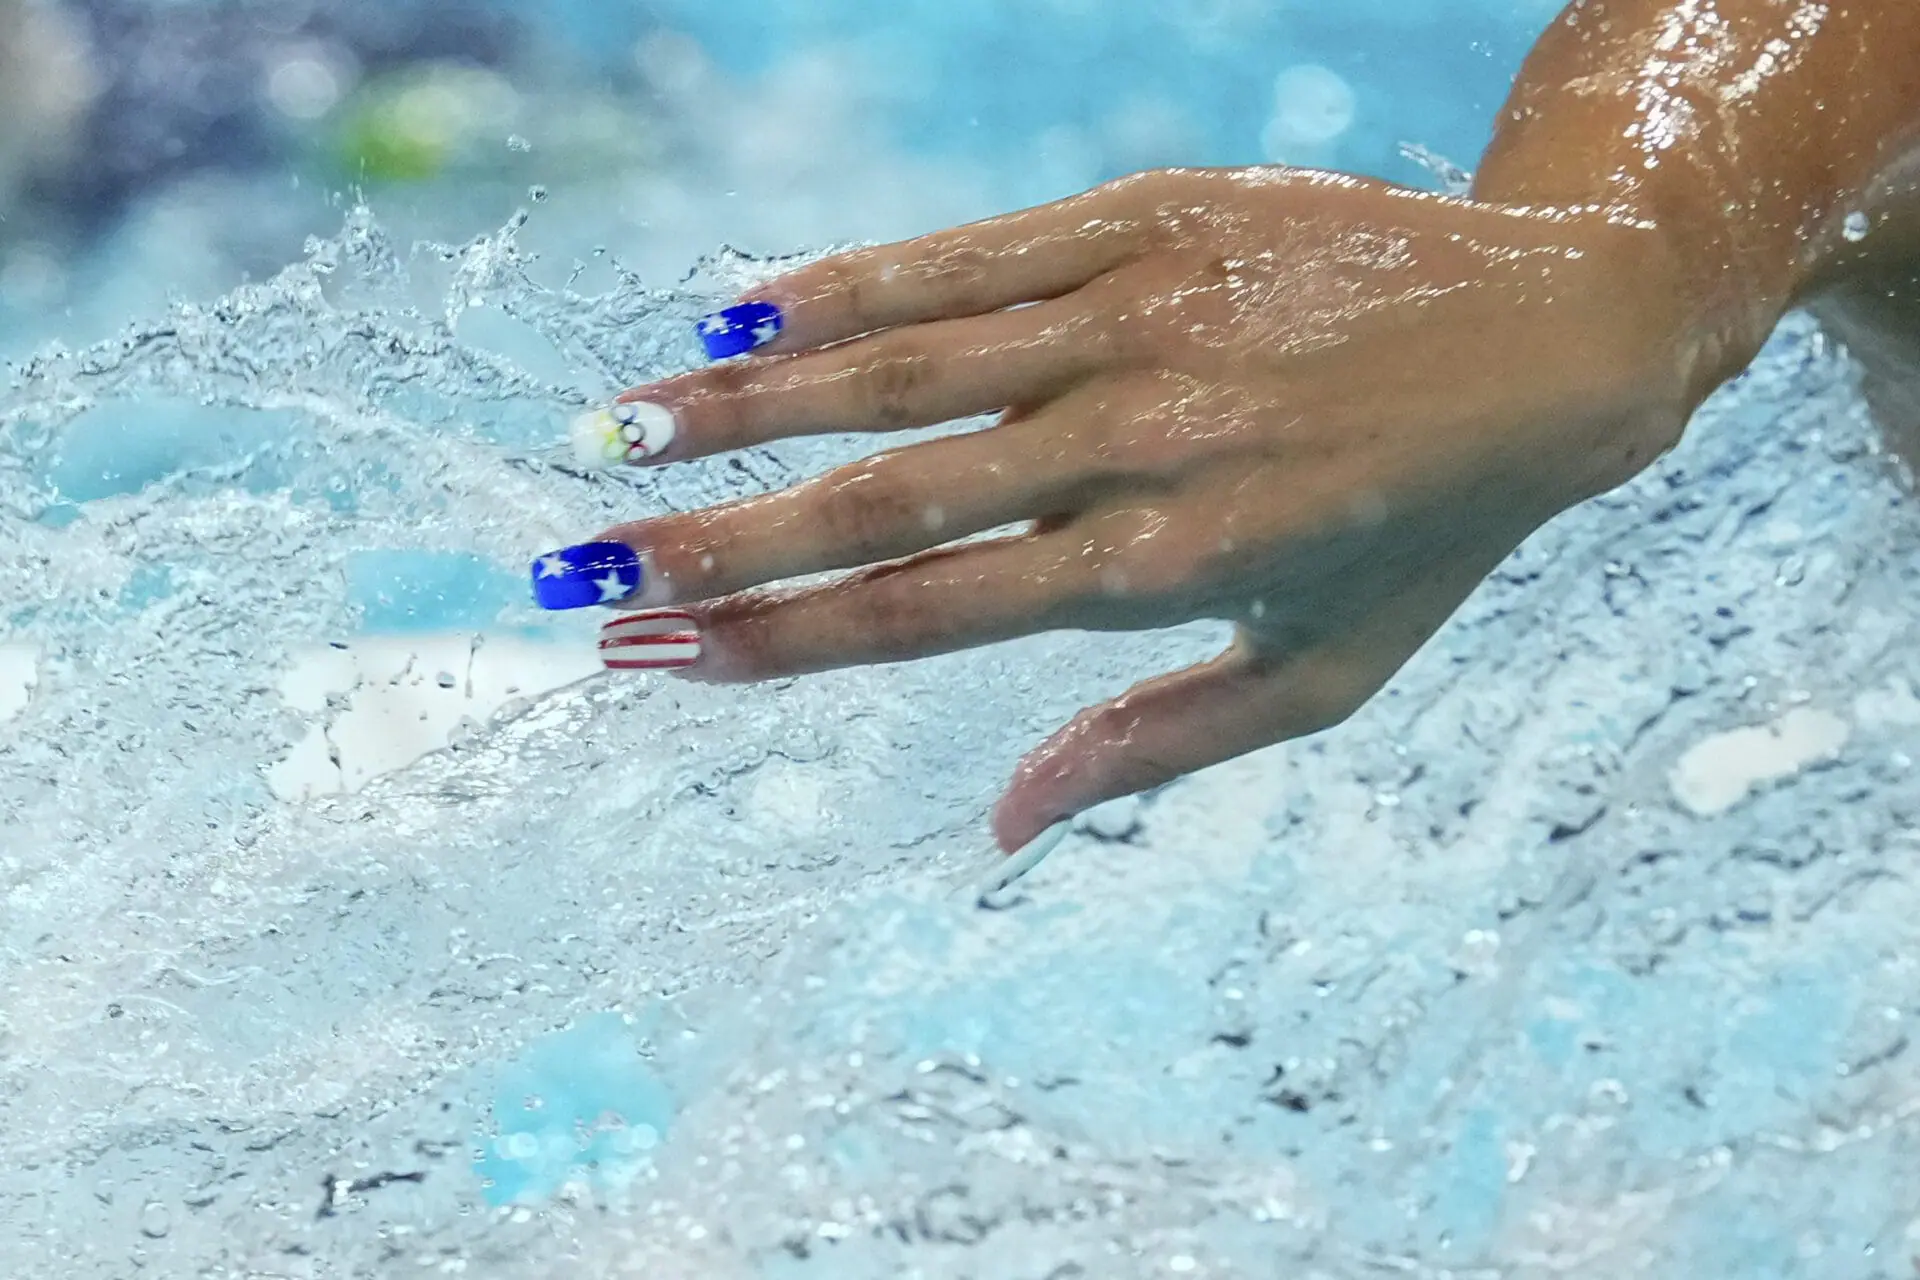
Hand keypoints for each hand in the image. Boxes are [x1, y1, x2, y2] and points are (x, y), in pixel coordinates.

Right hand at [550, 167, 1705, 851]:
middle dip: (714, 543)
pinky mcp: (1151, 215)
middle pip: (882, 498)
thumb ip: (1150, 747)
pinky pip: (971, 250)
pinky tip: (746, 308)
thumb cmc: (1426, 527)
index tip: (646, 657)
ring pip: (904, 365)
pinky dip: (850, 282)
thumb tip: (998, 830)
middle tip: (575, 570)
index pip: (923, 613)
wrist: (1561, 334)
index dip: (771, 640)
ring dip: (745, 404)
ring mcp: (1139, 315)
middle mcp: (1138, 440)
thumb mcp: (1318, 675)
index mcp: (1166, 568)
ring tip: (619, 434)